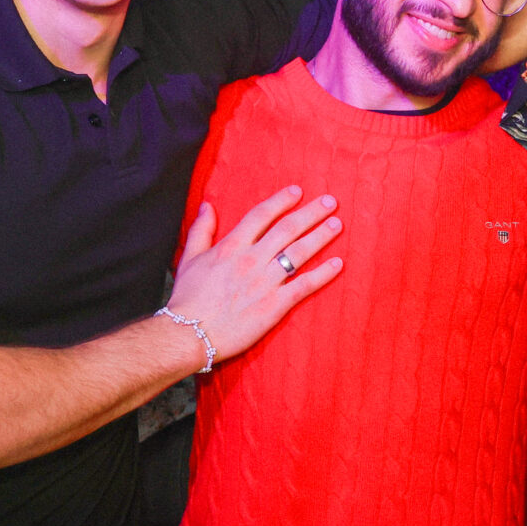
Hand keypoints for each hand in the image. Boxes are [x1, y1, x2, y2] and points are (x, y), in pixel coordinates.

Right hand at [165, 185, 343, 367]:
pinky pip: (304, 285)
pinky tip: (338, 264)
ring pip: (299, 252)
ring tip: (337, 224)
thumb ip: (202, 230)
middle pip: (288, 229)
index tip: (298, 191)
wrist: (190, 334)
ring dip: (321, 236)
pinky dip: (323, 274)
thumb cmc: (188, 298)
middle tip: (330, 201)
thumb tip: (208, 206)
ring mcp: (265, 282)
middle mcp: (252, 259)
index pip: (262, 215)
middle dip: (311, 212)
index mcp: (232, 246)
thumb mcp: (190, 258)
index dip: (282, 201)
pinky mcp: (275, 305)